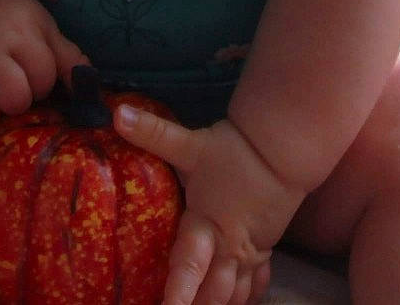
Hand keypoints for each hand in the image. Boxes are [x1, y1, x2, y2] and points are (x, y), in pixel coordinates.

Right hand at [0, 0, 85, 154]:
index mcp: (16, 33)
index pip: (44, 76)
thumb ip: (67, 55)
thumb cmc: (4, 15)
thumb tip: (92, 90)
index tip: (33, 75)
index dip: (44, 83)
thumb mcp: (40, 23)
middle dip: (18, 102)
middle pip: (13, 99)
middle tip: (11, 91)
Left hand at [114, 107, 307, 304]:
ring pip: (236, 294)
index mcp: (205, 223)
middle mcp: (227, 245)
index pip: (190, 264)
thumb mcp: (190, 143)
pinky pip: (256, 285)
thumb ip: (152, 132)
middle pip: (214, 291)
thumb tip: (116, 113)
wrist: (282, 150)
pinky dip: (245, 299)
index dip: (179, 292)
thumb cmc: (233, 151)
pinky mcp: (264, 250)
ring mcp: (249, 252)